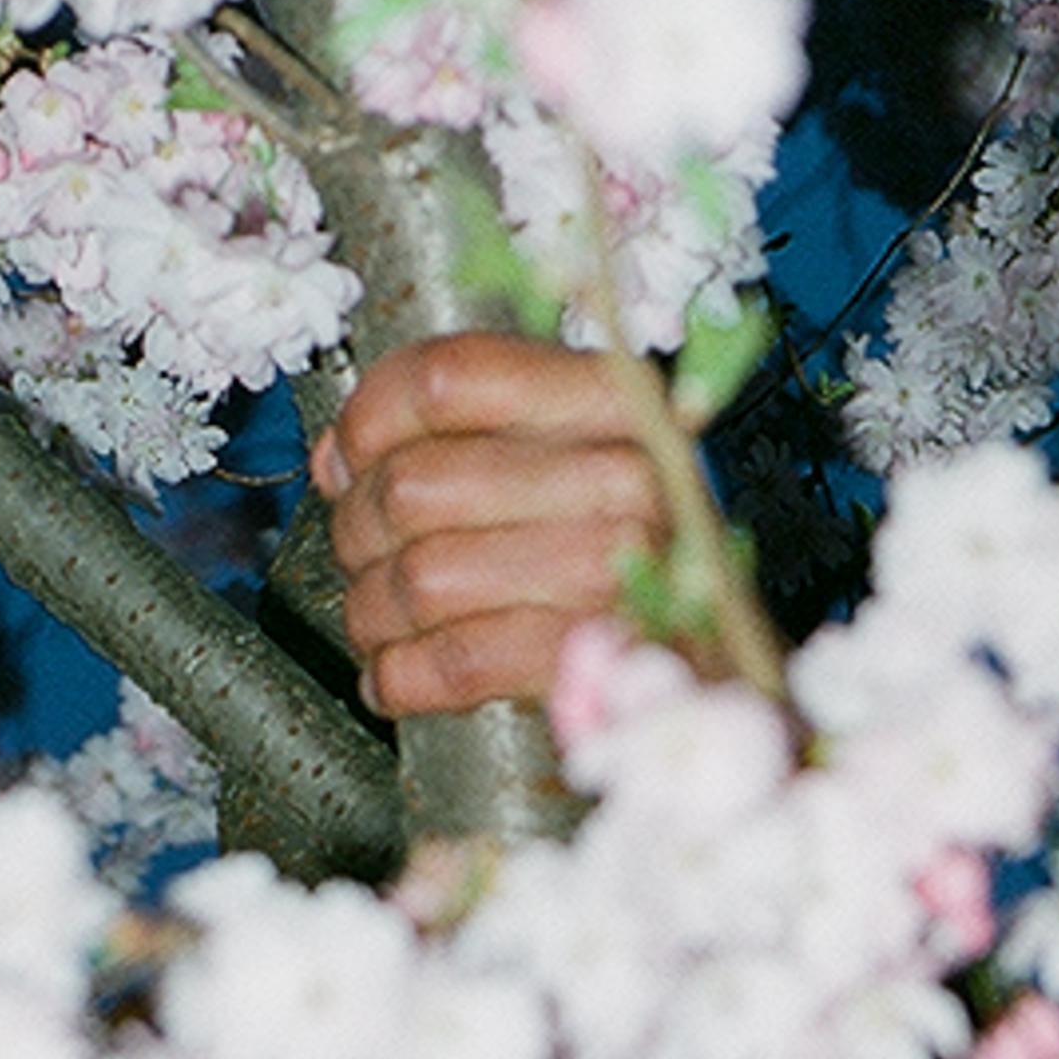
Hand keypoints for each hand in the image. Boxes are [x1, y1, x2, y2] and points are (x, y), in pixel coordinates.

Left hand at [314, 336, 671, 721]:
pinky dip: (403, 677)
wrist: (717, 670)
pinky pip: (455, 660)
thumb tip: (341, 457)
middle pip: (415, 484)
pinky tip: (392, 679)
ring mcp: (613, 570)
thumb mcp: (573, 457)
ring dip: (372, 611)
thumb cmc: (630, 558)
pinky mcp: (592, 659)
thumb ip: (469, 434)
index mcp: (613, 400)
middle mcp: (623, 475)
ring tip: (373, 622)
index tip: (346, 456)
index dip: (370, 418)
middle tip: (359, 555)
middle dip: (358, 530)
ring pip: (422, 578)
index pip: (449, 379)